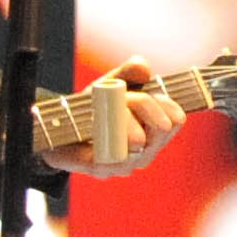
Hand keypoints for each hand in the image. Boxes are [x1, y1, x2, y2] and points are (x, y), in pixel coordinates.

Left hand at [41, 58, 184, 177]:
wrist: (60, 128)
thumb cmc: (93, 107)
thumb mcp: (112, 83)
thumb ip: (129, 72)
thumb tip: (144, 67)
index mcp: (154, 132)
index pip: (176, 119)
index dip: (165, 103)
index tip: (151, 92)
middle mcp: (146, 152)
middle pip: (161, 128)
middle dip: (144, 105)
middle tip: (127, 97)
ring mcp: (127, 164)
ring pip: (138, 140)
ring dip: (125, 118)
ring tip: (109, 110)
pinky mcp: (103, 169)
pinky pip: (114, 155)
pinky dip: (109, 137)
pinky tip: (101, 127)